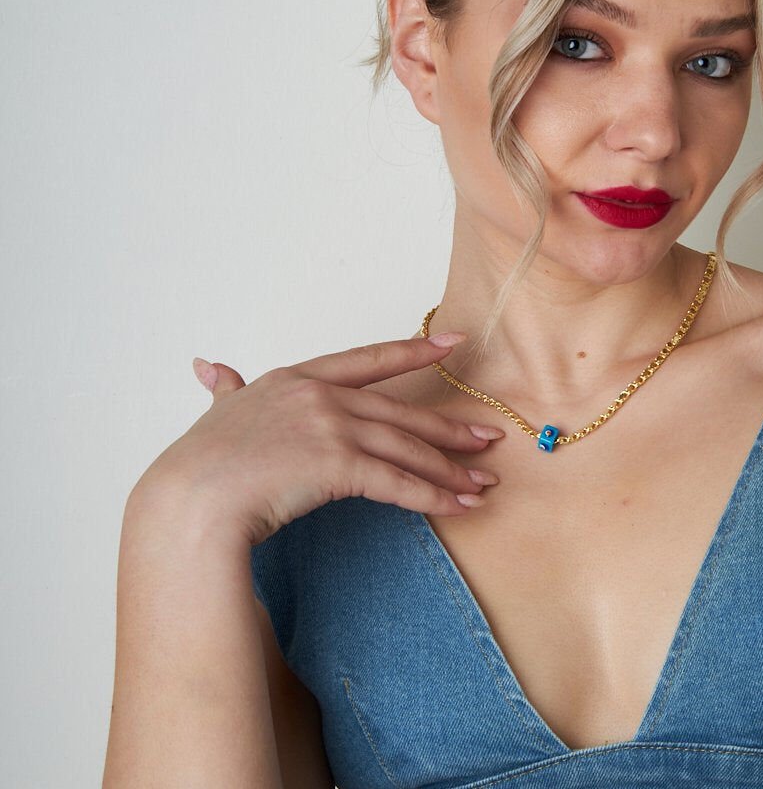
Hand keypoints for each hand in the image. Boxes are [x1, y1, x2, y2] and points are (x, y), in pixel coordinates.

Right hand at [131, 334, 503, 545]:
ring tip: (483, 483)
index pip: (368, 360)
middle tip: (486, 439)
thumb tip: (207, 367)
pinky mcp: (338, 463)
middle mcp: (321, 395)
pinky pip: (397, 481)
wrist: (190, 500)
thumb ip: (226, 390)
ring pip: (406, 447)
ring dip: (450, 469)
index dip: (413, 352)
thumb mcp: (218, 413)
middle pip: (399, 411)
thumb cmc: (201, 463)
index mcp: (297, 378)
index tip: (453, 343)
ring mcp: (331, 426)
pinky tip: (459, 506)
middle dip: (448, 428)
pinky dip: (433, 496)